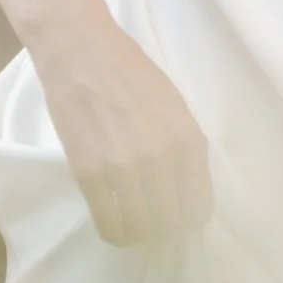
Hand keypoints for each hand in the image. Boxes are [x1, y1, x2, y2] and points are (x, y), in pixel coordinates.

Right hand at [29, 9, 214, 245]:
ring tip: (135, 221)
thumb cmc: (133, 72)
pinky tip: (114, 222)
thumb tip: (187, 191)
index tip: (181, 215)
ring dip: (140, 232)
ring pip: (140, 229)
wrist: (82, 51)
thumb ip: (184, 149)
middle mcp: (161, 160)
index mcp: (188, 140)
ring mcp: (123, 170)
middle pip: (171, 223)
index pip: (200, 206)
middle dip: (167, 227)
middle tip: (157, 218)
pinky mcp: (88, 175)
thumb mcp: (175, 107)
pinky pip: (108, 224)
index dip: (191, 216)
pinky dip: (114, 230)